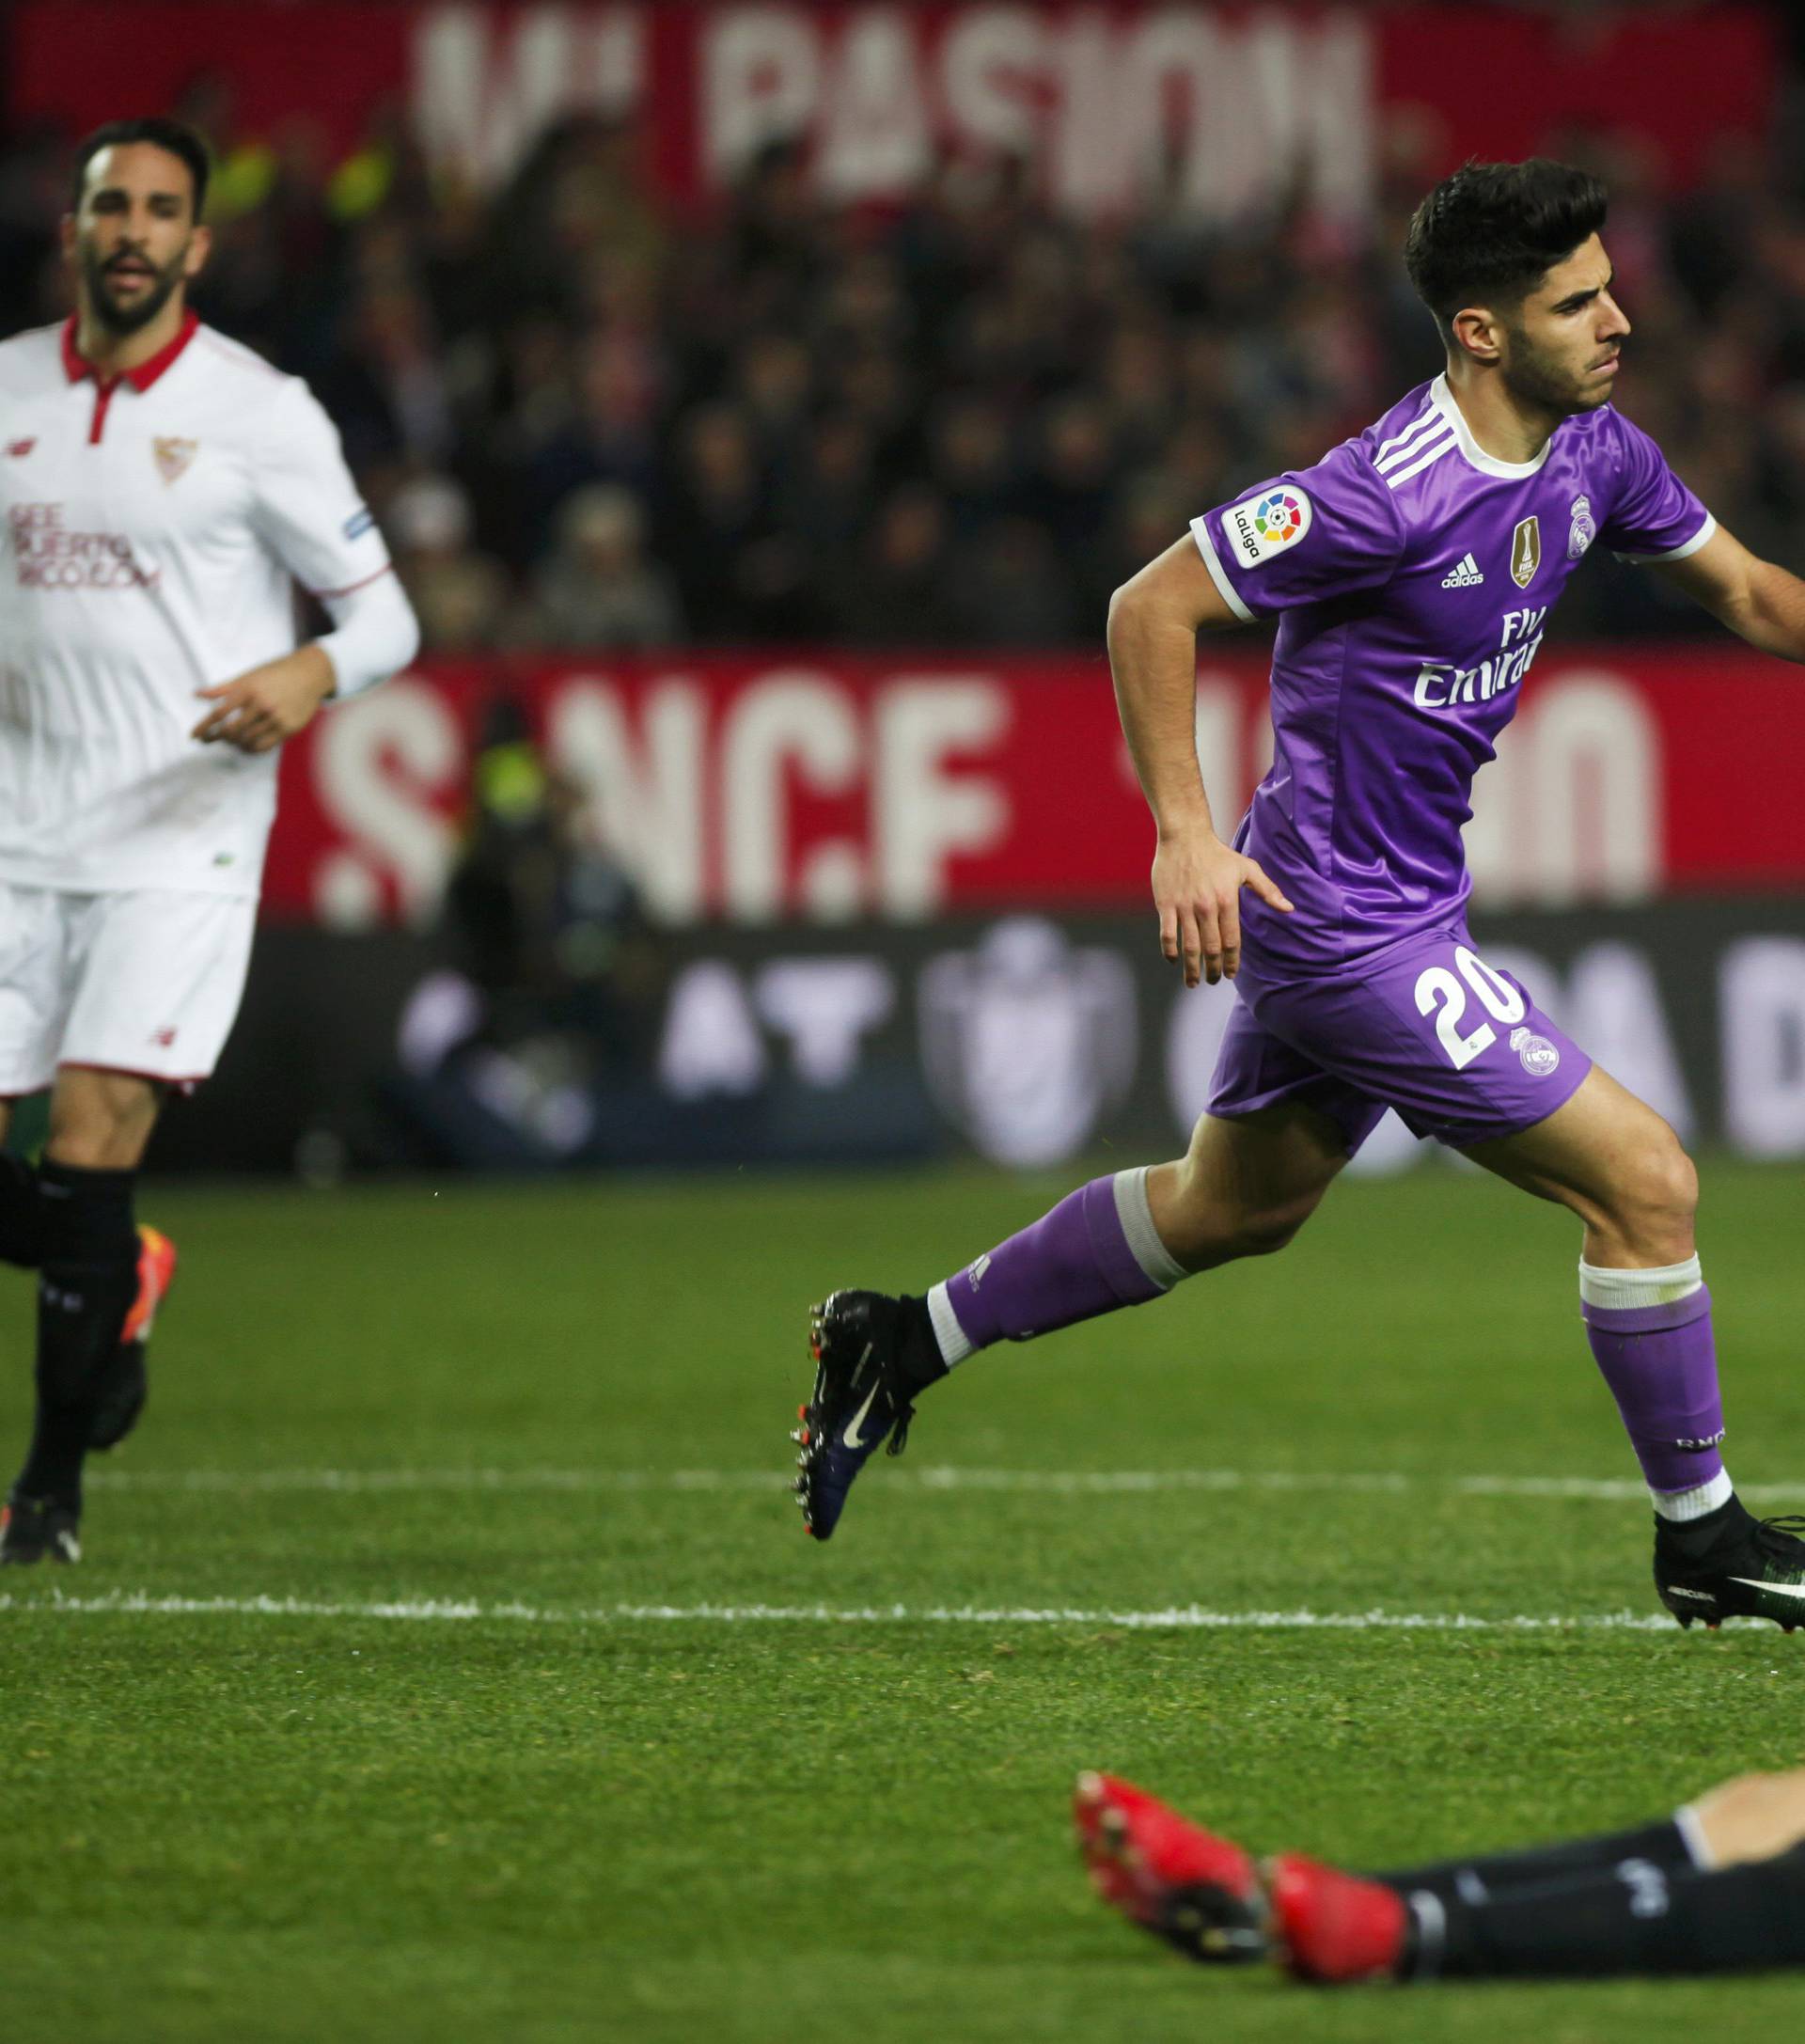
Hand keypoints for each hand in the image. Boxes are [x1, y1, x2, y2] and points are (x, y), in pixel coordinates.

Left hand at [191, 645, 335, 753]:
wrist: (309, 674)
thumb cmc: (275, 673)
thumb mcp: (248, 677)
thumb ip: (223, 688)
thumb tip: (197, 694)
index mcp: (247, 690)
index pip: (219, 713)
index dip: (204, 727)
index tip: (194, 736)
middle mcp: (260, 705)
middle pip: (231, 730)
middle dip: (216, 738)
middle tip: (210, 740)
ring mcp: (275, 718)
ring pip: (247, 740)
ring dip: (234, 744)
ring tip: (229, 741)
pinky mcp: (288, 728)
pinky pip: (264, 746)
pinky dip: (250, 749)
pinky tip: (245, 746)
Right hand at [1153, 829, 1292, 987]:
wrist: (1185, 836)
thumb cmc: (1218, 854)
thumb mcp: (1247, 869)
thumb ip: (1269, 891)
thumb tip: (1290, 909)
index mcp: (1227, 901)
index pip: (1232, 940)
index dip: (1232, 961)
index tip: (1231, 974)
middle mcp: (1206, 907)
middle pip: (1211, 948)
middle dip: (1213, 970)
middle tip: (1213, 981)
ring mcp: (1184, 907)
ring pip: (1189, 946)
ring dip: (1191, 968)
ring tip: (1193, 982)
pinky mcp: (1166, 904)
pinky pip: (1167, 934)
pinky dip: (1170, 951)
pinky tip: (1174, 960)